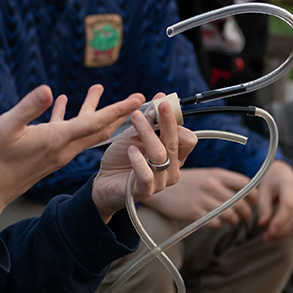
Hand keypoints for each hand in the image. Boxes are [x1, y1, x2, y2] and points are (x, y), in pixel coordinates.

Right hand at [0, 84, 143, 235]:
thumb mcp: (6, 127)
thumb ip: (28, 108)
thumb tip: (48, 90)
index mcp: (57, 140)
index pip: (96, 123)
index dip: (118, 109)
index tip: (138, 98)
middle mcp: (63, 148)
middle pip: (99, 129)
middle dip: (119, 113)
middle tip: (138, 99)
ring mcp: (56, 153)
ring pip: (83, 130)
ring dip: (93, 110)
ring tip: (96, 88)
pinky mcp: (47, 154)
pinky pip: (66, 132)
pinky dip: (67, 116)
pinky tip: (59, 102)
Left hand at [92, 95, 198, 222]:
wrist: (104, 181)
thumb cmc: (123, 157)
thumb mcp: (136, 136)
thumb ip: (149, 122)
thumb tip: (159, 100)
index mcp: (174, 156)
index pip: (188, 138)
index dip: (176, 119)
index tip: (163, 102)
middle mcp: (172, 169)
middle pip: (175, 142)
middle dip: (166, 121)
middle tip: (158, 103)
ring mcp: (160, 182)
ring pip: (159, 155)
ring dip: (147, 133)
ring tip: (135, 118)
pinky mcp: (144, 191)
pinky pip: (146, 175)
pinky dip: (138, 160)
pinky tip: (131, 149)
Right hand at [140, 167, 258, 228]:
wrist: (159, 187)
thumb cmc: (186, 183)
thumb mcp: (205, 175)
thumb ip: (223, 182)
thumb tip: (245, 194)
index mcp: (217, 174)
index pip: (246, 184)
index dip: (253, 196)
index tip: (252, 203)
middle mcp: (212, 185)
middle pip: (241, 203)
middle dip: (246, 214)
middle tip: (244, 218)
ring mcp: (203, 199)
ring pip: (231, 215)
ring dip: (234, 222)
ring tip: (230, 222)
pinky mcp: (194, 213)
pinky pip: (216, 223)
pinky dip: (218, 225)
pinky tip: (214, 222)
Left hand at [256, 161, 292, 240]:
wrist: (283, 174)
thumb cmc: (271, 182)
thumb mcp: (263, 190)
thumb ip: (263, 206)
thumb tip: (262, 223)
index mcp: (290, 184)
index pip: (289, 205)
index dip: (280, 220)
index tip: (269, 231)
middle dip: (281, 231)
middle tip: (265, 237)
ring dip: (286, 235)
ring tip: (269, 237)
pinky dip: (292, 233)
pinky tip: (279, 234)